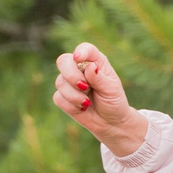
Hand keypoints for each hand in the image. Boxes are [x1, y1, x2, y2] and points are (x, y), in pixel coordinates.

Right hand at [53, 42, 147, 156]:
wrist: (110, 122)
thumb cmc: (114, 102)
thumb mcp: (111, 90)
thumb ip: (99, 78)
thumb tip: (89, 66)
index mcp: (95, 62)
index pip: (85, 49)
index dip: (80, 51)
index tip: (78, 58)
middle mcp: (80, 69)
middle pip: (63, 61)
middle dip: (71, 74)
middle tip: (84, 86)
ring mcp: (69, 82)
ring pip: (60, 82)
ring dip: (74, 95)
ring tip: (87, 102)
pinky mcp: (62, 96)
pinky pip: (58, 97)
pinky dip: (71, 105)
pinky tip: (82, 108)